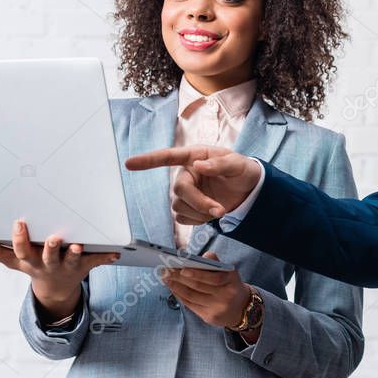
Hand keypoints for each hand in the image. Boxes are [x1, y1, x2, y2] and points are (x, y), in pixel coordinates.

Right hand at [0, 220, 119, 320]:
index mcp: (30, 261)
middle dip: (51, 247)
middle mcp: (48, 264)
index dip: (20, 238)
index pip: (21, 250)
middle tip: (54, 237)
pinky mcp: (83, 267)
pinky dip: (106, 257)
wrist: (55, 290)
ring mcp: (66, 266)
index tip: (19, 223)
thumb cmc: (34, 265)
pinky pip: (96, 261)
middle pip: (48, 256)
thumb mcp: (15, 262)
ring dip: (76, 253)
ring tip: (79, 245)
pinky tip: (116, 253)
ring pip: (72, 260)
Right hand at [125, 145, 260, 223]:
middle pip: (179, 191)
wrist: (249, 190)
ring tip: (220, 210)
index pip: (168, 157)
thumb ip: (220, 164)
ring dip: (200, 213)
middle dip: (199, 203)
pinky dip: (198, 220)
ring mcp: (186, 192)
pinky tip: (211, 214)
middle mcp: (186, 174)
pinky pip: (183, 219)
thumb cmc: (242, 170)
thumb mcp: (238, 164)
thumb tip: (200, 166)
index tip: (129, 163)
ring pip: (179, 207)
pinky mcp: (189, 208)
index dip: (148, 160)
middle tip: (220, 210)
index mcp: (194, 157)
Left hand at [161, 252, 257, 339]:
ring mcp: (218, 307)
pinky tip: (172, 288)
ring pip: (192, 296)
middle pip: (199, 286)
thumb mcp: (228, 272)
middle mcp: (226, 295)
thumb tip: (194, 257)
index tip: (181, 268)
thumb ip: (214, 262)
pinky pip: (191, 305)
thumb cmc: (229, 284)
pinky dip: (180, 296)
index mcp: (231, 279)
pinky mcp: (210, 317)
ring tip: (165, 278)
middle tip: (165, 270)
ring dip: (176, 286)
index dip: (197, 273)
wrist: (242, 308)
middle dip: (179, 278)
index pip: (213, 277)